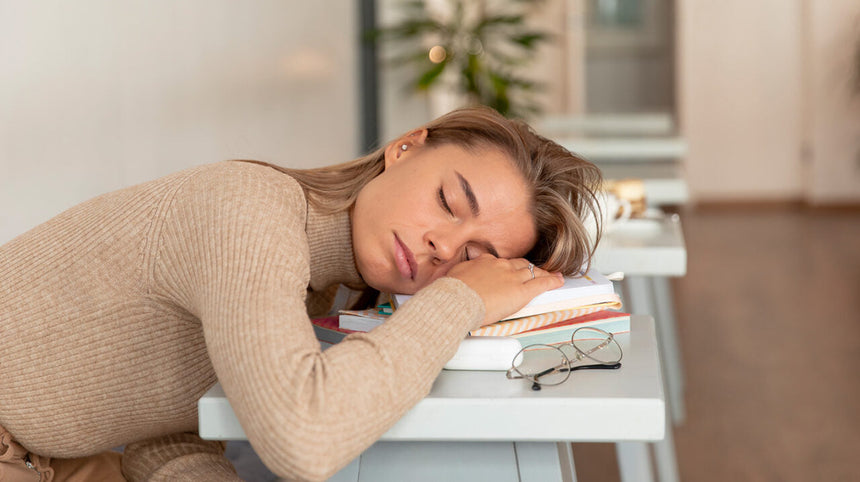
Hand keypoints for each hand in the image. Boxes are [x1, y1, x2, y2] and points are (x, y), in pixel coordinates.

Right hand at [447, 254, 563, 326]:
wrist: (457, 299)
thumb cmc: (452, 291)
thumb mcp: (455, 276)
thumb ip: (463, 275)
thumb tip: (461, 276)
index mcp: (485, 262)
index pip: (500, 263)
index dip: (507, 268)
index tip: (508, 271)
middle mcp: (501, 266)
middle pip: (519, 264)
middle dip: (528, 268)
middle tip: (533, 271)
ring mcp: (512, 277)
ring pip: (533, 272)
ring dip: (543, 273)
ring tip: (551, 275)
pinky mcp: (521, 291)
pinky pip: (541, 283)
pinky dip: (552, 281)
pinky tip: (559, 280)